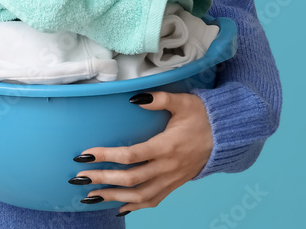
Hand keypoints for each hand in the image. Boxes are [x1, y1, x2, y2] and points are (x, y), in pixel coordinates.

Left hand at [71, 91, 212, 214]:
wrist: (225, 136)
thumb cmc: (201, 116)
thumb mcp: (183, 102)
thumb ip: (159, 98)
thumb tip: (135, 98)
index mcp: (166, 146)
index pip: (131, 155)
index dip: (106, 156)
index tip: (85, 154)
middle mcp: (167, 167)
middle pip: (131, 179)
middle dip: (102, 179)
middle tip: (80, 177)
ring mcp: (171, 179)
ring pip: (140, 195)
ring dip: (113, 197)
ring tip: (90, 196)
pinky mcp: (174, 185)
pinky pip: (153, 201)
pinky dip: (135, 207)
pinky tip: (118, 208)